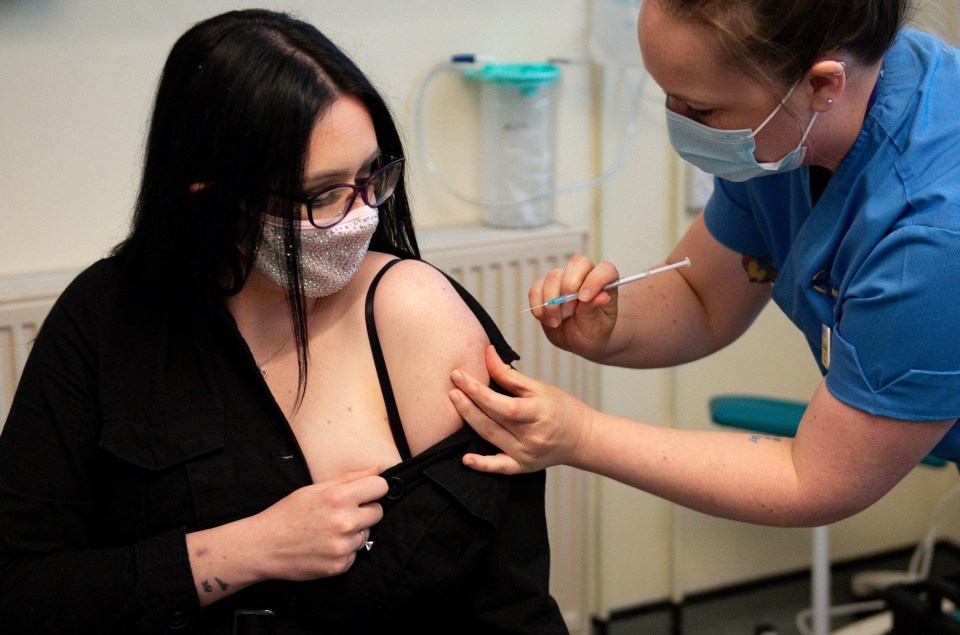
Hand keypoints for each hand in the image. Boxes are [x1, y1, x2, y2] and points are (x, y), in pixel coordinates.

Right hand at [253, 467, 387, 580]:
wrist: (264, 547)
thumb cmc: (288, 513)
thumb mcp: (315, 489)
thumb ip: (350, 478)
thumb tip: (378, 469)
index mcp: (339, 497)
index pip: (380, 487)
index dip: (373, 489)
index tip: (364, 493)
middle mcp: (345, 522)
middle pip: (378, 512)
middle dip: (364, 511)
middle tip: (340, 513)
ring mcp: (343, 546)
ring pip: (366, 534)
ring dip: (353, 532)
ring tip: (328, 531)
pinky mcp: (340, 565)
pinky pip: (355, 553)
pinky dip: (344, 550)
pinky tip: (325, 546)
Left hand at [449, 345, 593, 474]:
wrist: (582, 438)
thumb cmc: (562, 408)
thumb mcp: (540, 387)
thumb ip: (509, 375)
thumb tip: (486, 353)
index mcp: (538, 412)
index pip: (502, 404)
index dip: (478, 391)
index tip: (460, 376)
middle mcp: (531, 436)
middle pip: (492, 419)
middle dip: (468, 401)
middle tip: (452, 384)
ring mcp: (526, 454)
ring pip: (490, 437)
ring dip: (468, 420)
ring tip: (454, 401)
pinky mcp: (523, 466)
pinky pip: (500, 467)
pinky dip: (482, 465)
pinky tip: (466, 459)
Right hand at [528, 256, 621, 356]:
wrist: (578, 340)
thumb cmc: (593, 331)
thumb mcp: (598, 326)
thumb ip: (595, 309)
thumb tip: (603, 296)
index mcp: (604, 283)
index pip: (605, 270)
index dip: (595, 280)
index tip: (585, 299)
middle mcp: (584, 276)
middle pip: (577, 263)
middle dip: (569, 286)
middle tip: (569, 310)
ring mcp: (563, 280)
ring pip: (553, 276)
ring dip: (552, 302)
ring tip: (557, 321)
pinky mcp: (544, 288)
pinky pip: (535, 289)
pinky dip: (538, 306)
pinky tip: (547, 319)